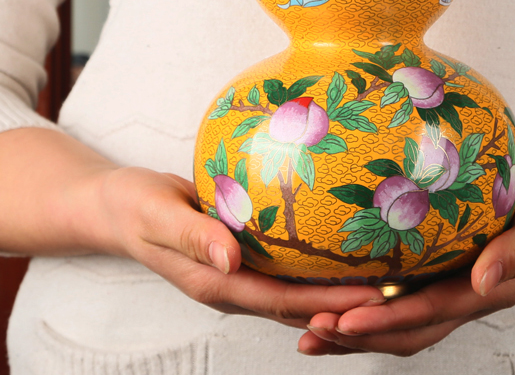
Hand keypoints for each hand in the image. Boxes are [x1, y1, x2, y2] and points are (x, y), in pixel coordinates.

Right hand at [94, 166, 385, 328]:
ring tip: (384, 276)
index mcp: (215, 283)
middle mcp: (232, 284)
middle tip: (396, 291)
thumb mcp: (157, 214)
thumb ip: (193, 234)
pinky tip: (343, 248)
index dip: (326, 304)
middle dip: (345, 306)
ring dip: (336, 290)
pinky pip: (284, 268)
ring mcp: (237, 273)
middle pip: (298, 305)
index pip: (282, 301)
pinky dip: (315, 267)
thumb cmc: (135, 207)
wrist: (118, 207)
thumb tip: (231, 259)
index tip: (370, 299)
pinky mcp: (242, 255)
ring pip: (295, 291)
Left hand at [298, 171, 514, 354]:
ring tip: (309, 322)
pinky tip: (344, 280)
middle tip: (308, 330)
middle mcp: (465, 294)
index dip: (385, 320)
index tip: (343, 320)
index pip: (428, 313)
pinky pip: (409, 285)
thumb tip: (482, 280)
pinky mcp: (451, 263)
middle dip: (357, 335)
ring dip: (358, 323)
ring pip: (401, 315)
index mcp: (487, 291)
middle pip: (405, 328)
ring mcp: (457, 282)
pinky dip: (375, 292)